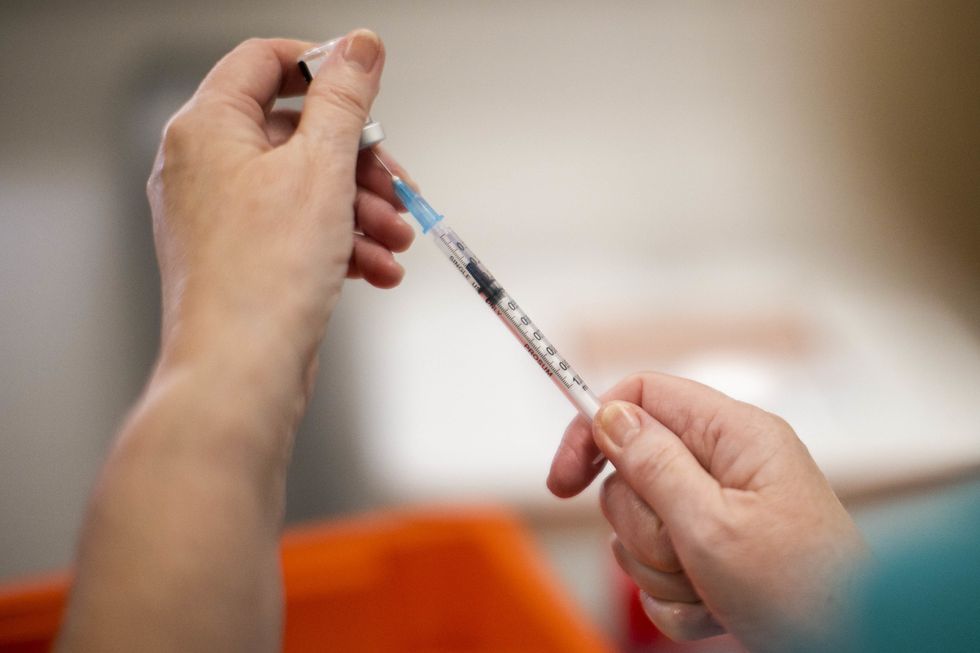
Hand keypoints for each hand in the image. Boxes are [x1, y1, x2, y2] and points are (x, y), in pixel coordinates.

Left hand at [58, 32, 414, 652]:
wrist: (239, 377)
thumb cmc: (265, 278)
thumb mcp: (322, 168)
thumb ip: (345, 97)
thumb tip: (360, 44)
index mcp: (207, 128)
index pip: (263, 61)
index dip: (322, 66)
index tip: (368, 89)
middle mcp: (204, 167)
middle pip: (297, 132)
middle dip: (361, 163)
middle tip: (398, 188)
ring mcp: (221, 216)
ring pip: (306, 188)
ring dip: (362, 211)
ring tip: (397, 243)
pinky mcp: (242, 259)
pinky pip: (299, 231)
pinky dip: (342, 244)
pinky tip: (378, 270)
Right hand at [548, 373, 866, 651]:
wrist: (850, 649)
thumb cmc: (802, 590)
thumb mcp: (712, 525)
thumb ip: (654, 464)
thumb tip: (609, 415)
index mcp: (735, 436)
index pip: (642, 396)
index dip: (595, 429)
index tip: (564, 481)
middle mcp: (728, 465)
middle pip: (633, 471)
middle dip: (643, 525)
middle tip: (682, 551)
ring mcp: (721, 509)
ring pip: (642, 525)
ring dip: (659, 569)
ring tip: (707, 588)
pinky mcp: (716, 551)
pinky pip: (661, 567)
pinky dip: (677, 597)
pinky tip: (714, 609)